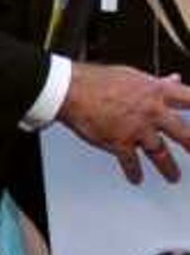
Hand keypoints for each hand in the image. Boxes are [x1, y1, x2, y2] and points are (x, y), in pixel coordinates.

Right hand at [57, 60, 189, 182]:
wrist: (75, 91)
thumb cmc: (100, 81)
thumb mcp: (135, 76)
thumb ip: (158, 83)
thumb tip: (173, 80)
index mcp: (158, 92)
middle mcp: (152, 111)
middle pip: (182, 132)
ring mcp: (137, 129)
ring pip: (160, 153)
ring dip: (168, 168)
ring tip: (173, 176)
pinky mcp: (120, 143)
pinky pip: (131, 163)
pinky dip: (134, 173)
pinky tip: (136, 178)